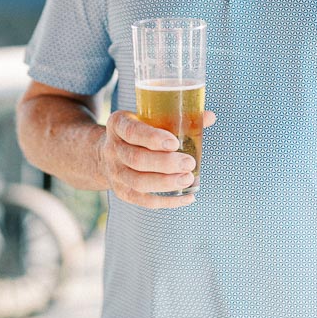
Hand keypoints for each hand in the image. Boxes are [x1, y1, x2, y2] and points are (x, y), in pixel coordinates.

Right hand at [97, 109, 215, 208]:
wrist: (106, 153)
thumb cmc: (138, 132)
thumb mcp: (148, 117)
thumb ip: (178, 116)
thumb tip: (210, 117)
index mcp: (118, 124)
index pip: (132, 131)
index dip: (153, 138)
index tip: (174, 143)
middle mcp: (113, 149)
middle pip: (136, 159)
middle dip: (165, 163)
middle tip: (189, 163)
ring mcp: (115, 173)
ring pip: (138, 182)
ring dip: (165, 183)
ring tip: (188, 179)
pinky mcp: (122, 192)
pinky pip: (143, 201)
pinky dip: (167, 201)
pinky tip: (187, 197)